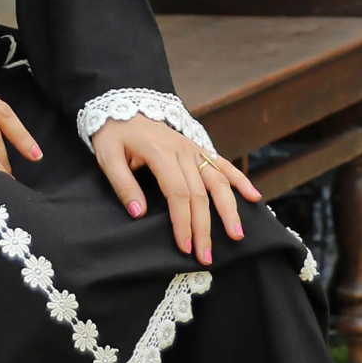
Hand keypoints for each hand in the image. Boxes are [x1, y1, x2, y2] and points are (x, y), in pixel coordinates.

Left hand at [91, 116, 261, 261]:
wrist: (122, 106)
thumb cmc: (113, 134)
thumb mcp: (107, 157)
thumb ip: (123, 185)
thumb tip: (139, 213)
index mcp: (160, 152)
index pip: (178, 193)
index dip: (183, 222)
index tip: (185, 247)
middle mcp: (182, 150)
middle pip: (200, 193)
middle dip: (205, 228)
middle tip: (207, 256)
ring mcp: (193, 149)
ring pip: (218, 181)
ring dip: (229, 209)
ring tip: (237, 234)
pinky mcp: (197, 149)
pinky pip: (223, 164)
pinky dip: (240, 180)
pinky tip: (254, 197)